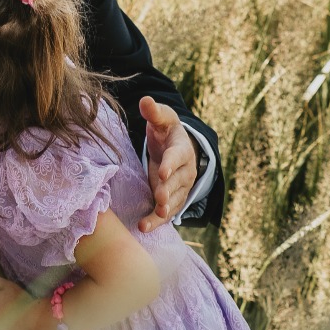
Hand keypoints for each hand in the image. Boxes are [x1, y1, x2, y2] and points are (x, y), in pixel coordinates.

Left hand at [136, 96, 195, 231]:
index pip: (177, 157)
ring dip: (163, 211)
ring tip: (151, 220)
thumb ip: (154, 112)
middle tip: (158, 199)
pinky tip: (144, 228)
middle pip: (177, 182)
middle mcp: (185, 170)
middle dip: (167, 191)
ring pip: (173, 200)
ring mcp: (181, 187)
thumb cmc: (166, 131)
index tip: (161, 172)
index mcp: (182, 149)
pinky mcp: (173, 199)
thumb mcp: (162, 119)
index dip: (170, 164)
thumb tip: (145, 101)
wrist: (177, 147)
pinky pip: (167, 212)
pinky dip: (156, 221)